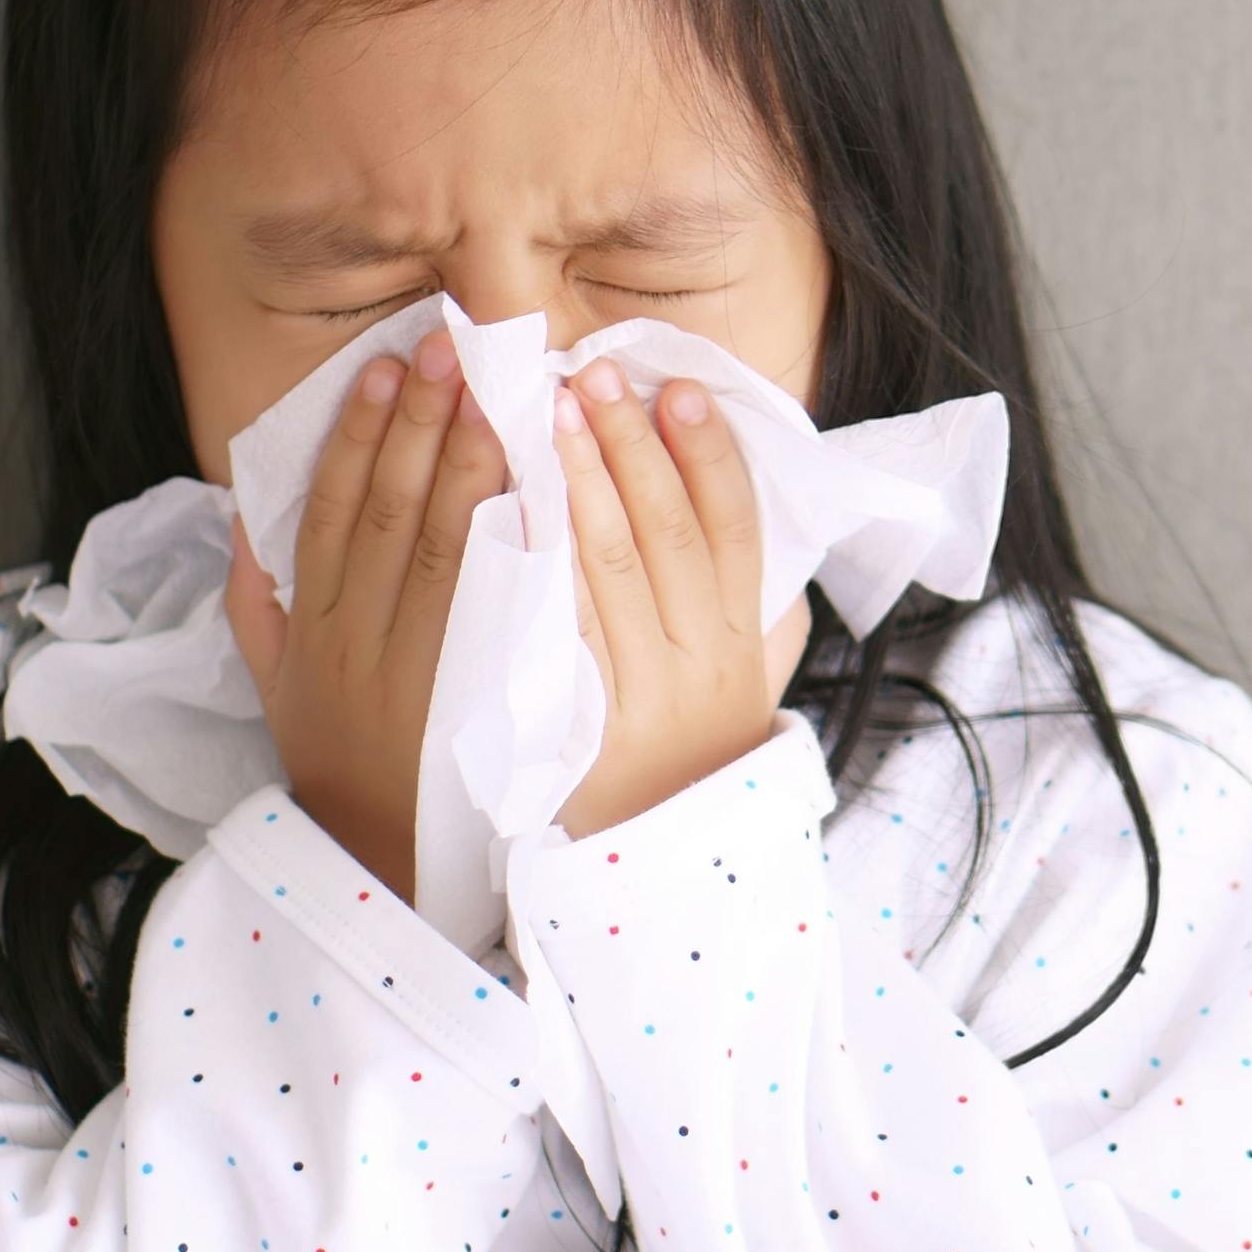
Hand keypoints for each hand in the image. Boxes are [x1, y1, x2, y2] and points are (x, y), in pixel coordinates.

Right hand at [222, 327, 510, 898]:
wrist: (384, 866)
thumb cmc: (333, 760)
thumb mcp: (270, 685)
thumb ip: (254, 599)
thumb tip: (243, 512)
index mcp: (311, 628)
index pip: (333, 511)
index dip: (360, 436)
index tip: (386, 370)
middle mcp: (360, 643)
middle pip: (393, 514)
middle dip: (424, 427)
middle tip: (455, 350)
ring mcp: (421, 672)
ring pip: (446, 552)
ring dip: (474, 467)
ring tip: (499, 396)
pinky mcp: (477, 704)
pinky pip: (498, 614)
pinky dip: (519, 549)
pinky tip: (543, 490)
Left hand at [548, 360, 814, 836]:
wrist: (652, 878)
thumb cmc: (690, 757)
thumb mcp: (743, 680)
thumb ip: (748, 602)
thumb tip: (742, 501)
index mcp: (739, 642)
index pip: (734, 529)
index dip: (710, 454)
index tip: (680, 388)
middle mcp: (695, 666)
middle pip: (664, 535)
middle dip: (628, 445)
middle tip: (593, 373)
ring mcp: (632, 697)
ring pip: (604, 572)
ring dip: (574, 482)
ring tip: (546, 413)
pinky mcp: (571, 728)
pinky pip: (549, 631)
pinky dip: (528, 564)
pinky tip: (503, 506)